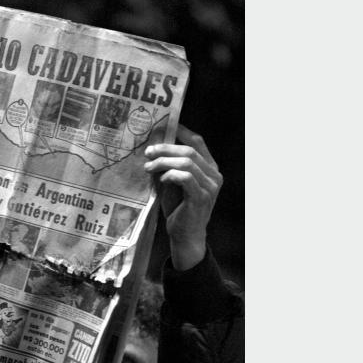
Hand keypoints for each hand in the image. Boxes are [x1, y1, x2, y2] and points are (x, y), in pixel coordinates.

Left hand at [144, 125, 222, 270]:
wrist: (185, 236)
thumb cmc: (178, 209)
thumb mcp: (171, 182)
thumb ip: (167, 165)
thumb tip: (152, 146)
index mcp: (210, 168)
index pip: (198, 142)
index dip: (181, 131)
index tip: (162, 127)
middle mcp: (214, 175)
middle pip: (190, 150)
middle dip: (166, 147)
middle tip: (148, 151)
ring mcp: (210, 186)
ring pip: (187, 162)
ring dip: (164, 162)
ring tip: (148, 167)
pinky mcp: (201, 197)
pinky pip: (185, 177)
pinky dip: (170, 175)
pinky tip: (161, 179)